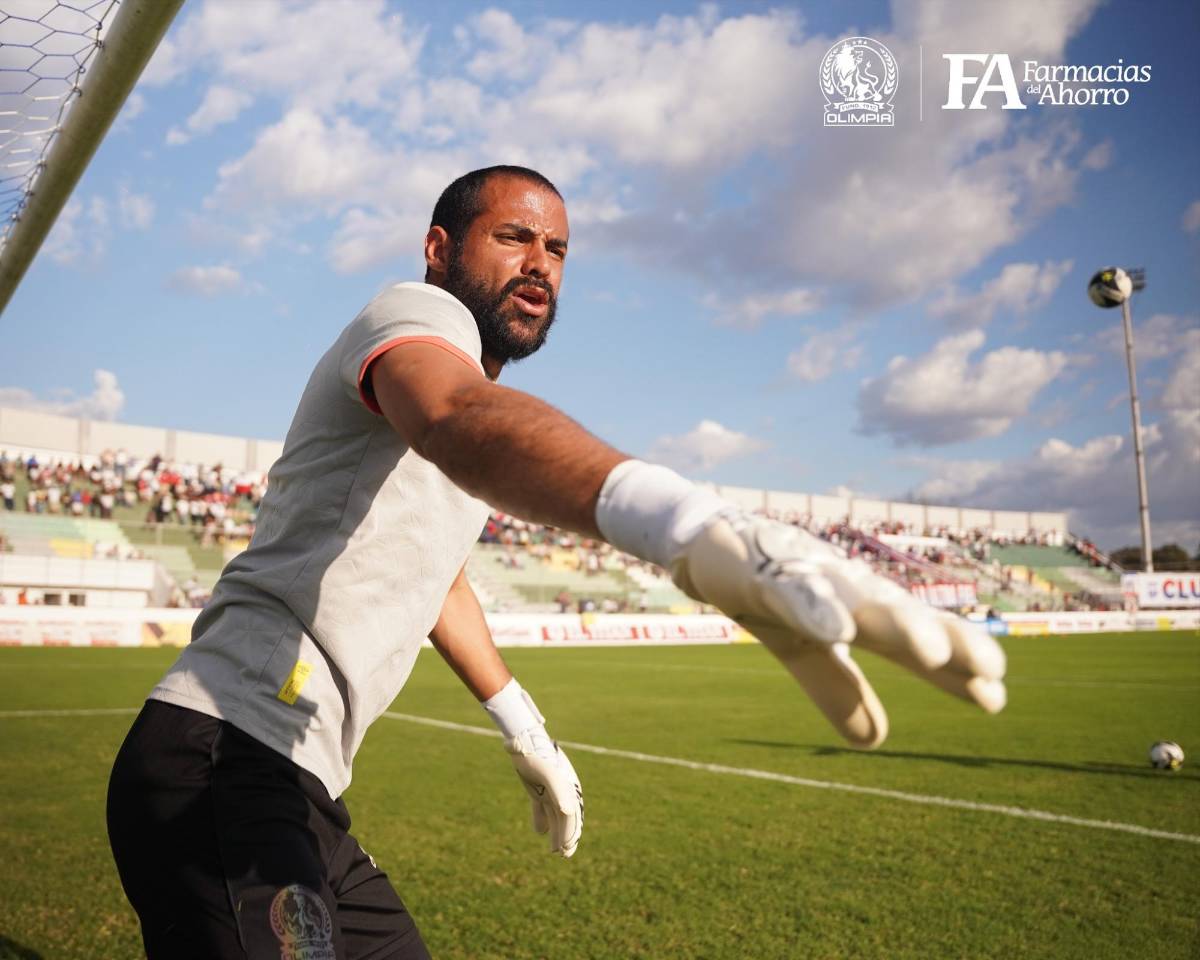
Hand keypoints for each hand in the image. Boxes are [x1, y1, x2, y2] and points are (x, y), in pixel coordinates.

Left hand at [505, 727, 582, 857]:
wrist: (522, 742)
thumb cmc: (537, 757)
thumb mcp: (548, 774)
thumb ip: (559, 792)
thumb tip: (568, 811)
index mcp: (568, 787)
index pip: (572, 814)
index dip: (571, 832)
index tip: (566, 848)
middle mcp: (562, 790)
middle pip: (566, 818)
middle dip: (567, 836)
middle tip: (564, 854)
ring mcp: (549, 790)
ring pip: (555, 816)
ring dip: (556, 833)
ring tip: (555, 851)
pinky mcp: (537, 789)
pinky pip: (542, 808)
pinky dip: (542, 820)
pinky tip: (540, 832)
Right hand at [670, 511, 1005, 747]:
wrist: (705, 543)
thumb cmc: (765, 591)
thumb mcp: (801, 649)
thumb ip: (837, 690)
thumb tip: (880, 743)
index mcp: (858, 610)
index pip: (916, 639)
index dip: (956, 666)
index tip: (996, 698)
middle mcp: (845, 587)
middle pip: (902, 615)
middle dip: (948, 639)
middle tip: (993, 669)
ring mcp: (808, 574)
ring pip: (859, 598)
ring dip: (898, 622)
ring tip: (933, 650)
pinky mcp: (763, 569)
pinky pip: (793, 591)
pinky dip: (817, 608)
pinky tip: (838, 628)